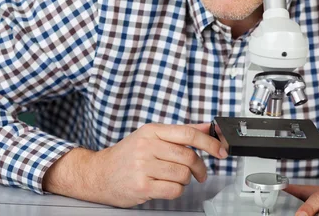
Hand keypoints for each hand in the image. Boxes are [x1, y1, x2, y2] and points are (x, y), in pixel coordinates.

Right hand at [44, 123, 226, 207]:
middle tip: (200, 173)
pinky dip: (176, 191)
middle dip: (199, 168)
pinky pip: (173, 190)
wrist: (98, 174)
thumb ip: (180, 132)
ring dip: (185, 180)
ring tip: (174, 179)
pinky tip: (167, 187)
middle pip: (188, 157)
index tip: (221, 150)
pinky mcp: (142, 185)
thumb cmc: (126, 155)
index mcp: (152, 131)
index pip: (188, 134)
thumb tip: (207, 127)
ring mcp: (143, 166)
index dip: (209, 143)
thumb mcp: (151, 136)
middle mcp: (147, 146)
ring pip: (183, 175)